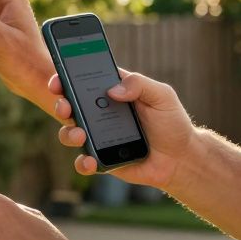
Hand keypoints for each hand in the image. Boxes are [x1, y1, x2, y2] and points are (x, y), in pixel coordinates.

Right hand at [50, 70, 197, 190]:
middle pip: (70, 105)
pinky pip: (83, 162)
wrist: (181, 158)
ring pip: (70, 133)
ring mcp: (98, 137)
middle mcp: (100, 113)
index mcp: (112, 92)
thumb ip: (140, 84)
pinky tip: (91, 161)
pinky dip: (82, 162)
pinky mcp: (102, 160)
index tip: (59, 78)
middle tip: (65, 107)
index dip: (66, 77)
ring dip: (68, 133)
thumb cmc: (172, 123)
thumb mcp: (162, 96)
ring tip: (81, 135)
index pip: (83, 80)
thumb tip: (113, 90)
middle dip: (60, 104)